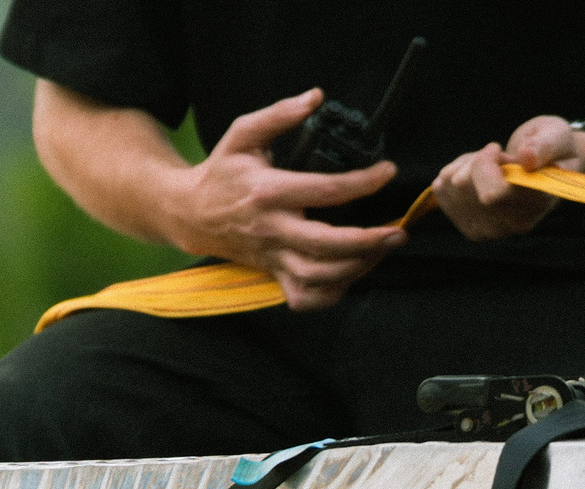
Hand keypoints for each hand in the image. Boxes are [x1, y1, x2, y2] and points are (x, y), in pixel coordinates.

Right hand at [160, 89, 405, 310]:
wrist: (188, 214)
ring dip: (355, 268)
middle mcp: (270, 228)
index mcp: (268, 191)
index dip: (362, 183)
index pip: (325, 191)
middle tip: (397, 230)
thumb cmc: (220, 172)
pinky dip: (329, 295)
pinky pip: (301, 296)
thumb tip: (316, 97)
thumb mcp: (242, 134)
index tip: (386, 172)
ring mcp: (270, 255)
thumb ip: (279, 115)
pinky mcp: (270, 271)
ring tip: (381, 250)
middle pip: (324, 244)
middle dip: (367, 240)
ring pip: (316, 275)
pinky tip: (350, 275)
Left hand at [432, 117, 584, 240]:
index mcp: (536, 206)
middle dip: (476, 159)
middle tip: (497, 155)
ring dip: (466, 164)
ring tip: (490, 162)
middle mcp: (509, 226)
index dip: (485, 163)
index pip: (492, 194)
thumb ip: (545, 146)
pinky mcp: (466, 225)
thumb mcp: (557, 137)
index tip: (497, 149)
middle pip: (464, 186)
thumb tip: (527, 156)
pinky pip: (441, 189)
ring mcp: (486, 230)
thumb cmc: (553, 149)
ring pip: (450, 185)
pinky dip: (454, 172)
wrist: (542, 165)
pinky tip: (476, 172)